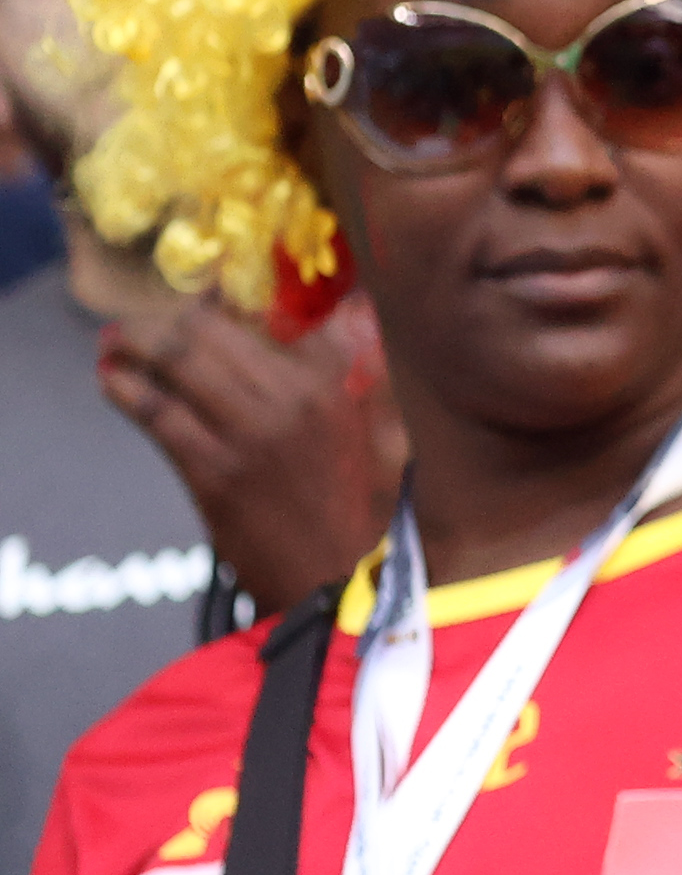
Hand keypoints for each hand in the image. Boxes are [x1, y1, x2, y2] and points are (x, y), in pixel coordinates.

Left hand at [95, 299, 398, 612]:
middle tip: (141, 321)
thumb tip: (354, 313)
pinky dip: (126, 390)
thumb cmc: (359, 510)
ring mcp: (249, 436)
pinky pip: (158, 414)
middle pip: (208, 332)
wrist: (339, 581)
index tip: (205, 293)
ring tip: (114, 340)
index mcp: (333, 386)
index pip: (273, 315)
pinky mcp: (213, 472)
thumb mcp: (377, 431)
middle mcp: (291, 401)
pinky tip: (112, 380)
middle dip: (164, 320)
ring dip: (134, 345)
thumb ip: (360, 372)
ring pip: (177, 364)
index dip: (225, 299)